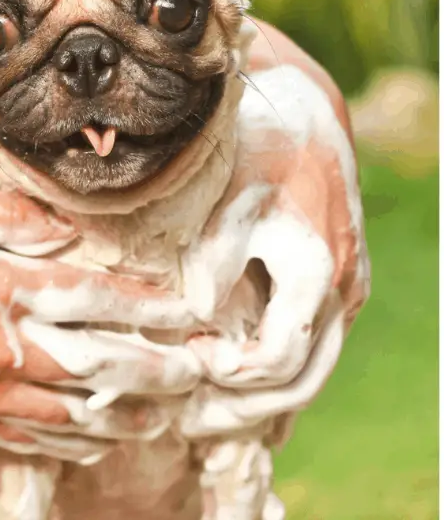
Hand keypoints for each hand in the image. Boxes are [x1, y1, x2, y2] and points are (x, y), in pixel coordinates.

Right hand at [0, 179, 199, 460]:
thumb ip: (10, 216)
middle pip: (99, 363)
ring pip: (74, 411)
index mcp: (4, 285)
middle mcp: (6, 343)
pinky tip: (97, 441)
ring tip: (163, 417)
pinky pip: (33, 436)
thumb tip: (65, 231)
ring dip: (124, 414)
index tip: (188, 315)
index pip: (95, 297)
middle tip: (198, 374)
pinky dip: (73, 441)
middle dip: (154, 369)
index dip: (148, 307)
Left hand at [181, 27, 369, 435]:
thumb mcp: (227, 200)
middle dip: (244, 409)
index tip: (188, 360)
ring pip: (313, 370)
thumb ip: (214, 262)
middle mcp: (341, 289)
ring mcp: (345, 289)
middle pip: (300, 381)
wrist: (303, 114)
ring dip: (266, 402)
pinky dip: (285, 376)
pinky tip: (254, 399)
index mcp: (313, 271)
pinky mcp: (337, 283)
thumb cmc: (259, 152)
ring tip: (215, 418)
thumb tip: (203, 319)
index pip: (275, 358)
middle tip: (191, 420)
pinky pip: (315, 345)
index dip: (228, 374)